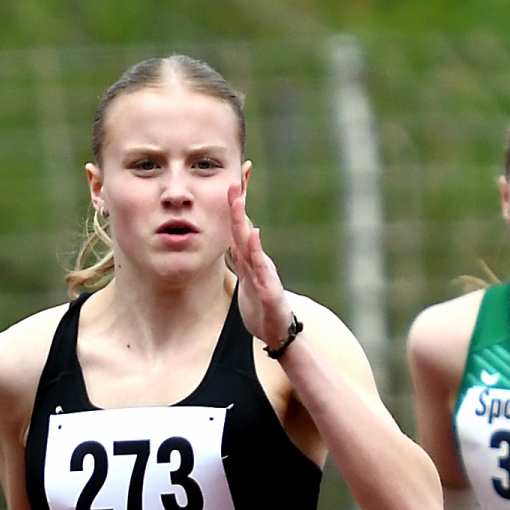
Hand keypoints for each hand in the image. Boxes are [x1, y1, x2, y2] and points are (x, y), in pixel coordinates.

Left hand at [228, 181, 297, 352]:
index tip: (233, 178)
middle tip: (233, 177)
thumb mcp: (247, 279)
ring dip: (242, 220)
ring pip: (250, 243)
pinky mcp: (269, 289)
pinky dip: (257, 250)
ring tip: (237, 199)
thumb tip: (236, 239)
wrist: (276, 332)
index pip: (240, 226)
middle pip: (244, 226)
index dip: (236, 203)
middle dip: (238, 201)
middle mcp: (258, 260)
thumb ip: (243, 258)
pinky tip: (253, 235)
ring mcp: (264, 273)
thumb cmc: (261, 306)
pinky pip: (260, 268)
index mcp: (250, 258)